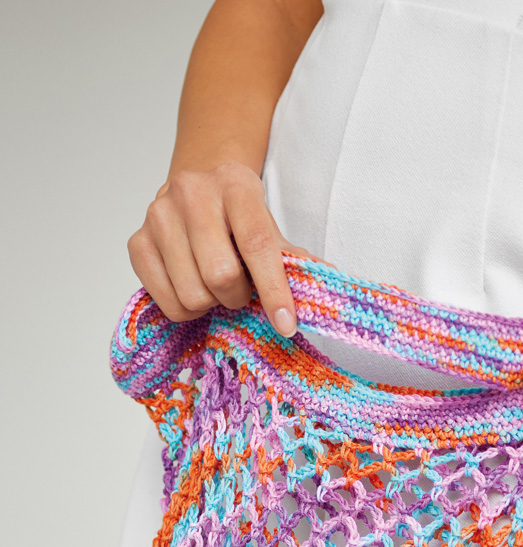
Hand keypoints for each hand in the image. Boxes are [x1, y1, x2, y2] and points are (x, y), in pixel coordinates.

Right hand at [127, 160, 326, 335]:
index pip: (258, 245)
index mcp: (235, 185)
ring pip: (193, 294)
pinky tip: (193, 289)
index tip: (287, 324)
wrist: (197, 186)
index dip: (275, 291)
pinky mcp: (137, 242)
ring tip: (215, 288)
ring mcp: (158, 217)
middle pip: (220, 276)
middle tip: (241, 291)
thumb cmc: (238, 215)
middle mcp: (191, 194)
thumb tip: (324, 290)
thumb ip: (291, 259)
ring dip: (212, 304)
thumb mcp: (269, 225)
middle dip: (238, 296)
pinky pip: (167, 302)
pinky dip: (186, 310)